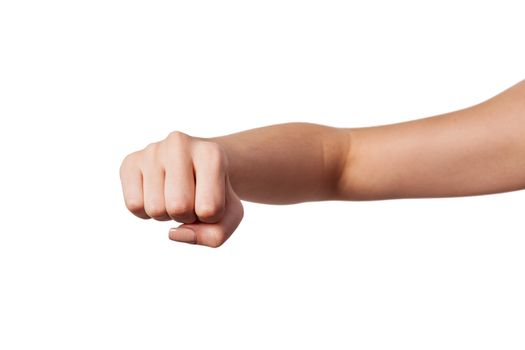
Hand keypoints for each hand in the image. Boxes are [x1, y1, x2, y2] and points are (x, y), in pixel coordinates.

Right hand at [119, 131, 243, 246]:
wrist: (197, 166)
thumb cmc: (215, 193)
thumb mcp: (230, 216)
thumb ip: (214, 235)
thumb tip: (173, 233)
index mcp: (212, 153)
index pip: (210, 209)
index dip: (211, 217)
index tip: (211, 199)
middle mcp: (180, 144)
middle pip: (178, 207)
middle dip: (186, 216)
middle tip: (191, 200)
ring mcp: (153, 150)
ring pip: (155, 209)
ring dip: (166, 215)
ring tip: (173, 196)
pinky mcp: (130, 161)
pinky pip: (133, 205)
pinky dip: (146, 212)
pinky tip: (156, 195)